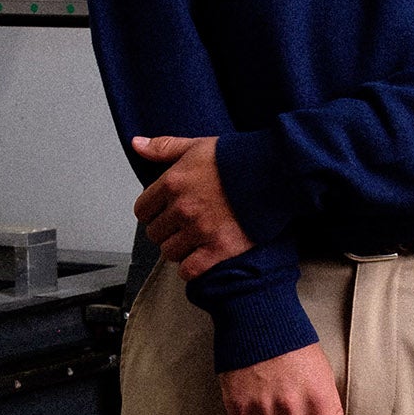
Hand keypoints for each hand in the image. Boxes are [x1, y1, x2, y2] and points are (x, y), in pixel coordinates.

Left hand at [133, 134, 252, 279]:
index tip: (164, 212)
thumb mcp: (197, 146)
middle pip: (155, 234)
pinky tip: (200, 258)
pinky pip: (190, 270)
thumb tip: (137, 144)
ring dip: (178, 249)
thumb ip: (164, 147)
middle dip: (166, 231)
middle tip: (182, 226)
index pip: (142, 210)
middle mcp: (182, 208)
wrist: (276, 172)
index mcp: (172, 183)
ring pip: (170, 253)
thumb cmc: (238, 158)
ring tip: (193, 241)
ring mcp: (200, 230)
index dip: (152, 213)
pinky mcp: (219, 248)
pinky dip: (191, 268)